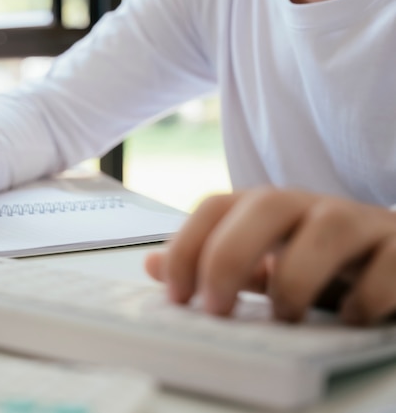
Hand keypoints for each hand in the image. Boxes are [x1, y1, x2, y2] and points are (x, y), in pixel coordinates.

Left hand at [145, 188, 395, 324]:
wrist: (394, 261)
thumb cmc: (321, 265)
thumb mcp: (264, 263)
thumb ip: (215, 263)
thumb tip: (152, 264)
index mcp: (269, 209)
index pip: (215, 206)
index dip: (187, 246)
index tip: (176, 296)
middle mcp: (311, 206)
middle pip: (265, 204)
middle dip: (230, 255)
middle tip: (215, 308)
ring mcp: (361, 223)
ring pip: (329, 228)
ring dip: (297, 277)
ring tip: (286, 316)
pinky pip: (390, 264)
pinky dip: (365, 296)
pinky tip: (349, 318)